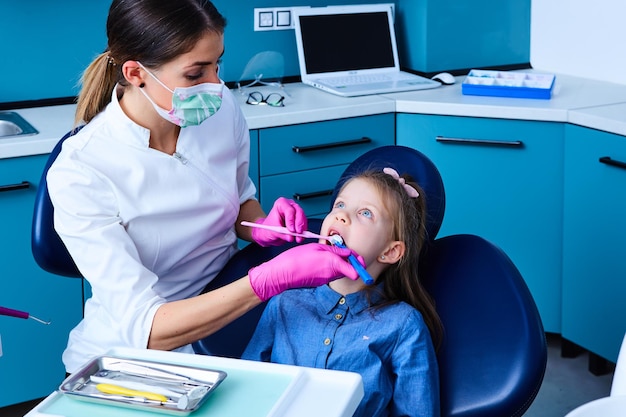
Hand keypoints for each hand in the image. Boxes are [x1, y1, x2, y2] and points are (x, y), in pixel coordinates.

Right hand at [248, 243, 363, 300]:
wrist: (283, 273)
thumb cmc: (297, 258)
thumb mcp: (317, 247)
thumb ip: (335, 250)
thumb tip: (348, 253)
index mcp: (333, 263)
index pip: (355, 271)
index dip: (359, 265)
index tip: (359, 259)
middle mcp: (331, 274)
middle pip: (349, 270)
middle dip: (349, 262)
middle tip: (343, 252)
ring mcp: (325, 280)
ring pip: (339, 272)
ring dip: (338, 264)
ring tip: (327, 254)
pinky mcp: (320, 282)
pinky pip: (330, 274)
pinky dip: (329, 268)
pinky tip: (319, 261)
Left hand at [251, 197, 306, 246]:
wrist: (270, 232)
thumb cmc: (269, 227)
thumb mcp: (273, 231)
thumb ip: (282, 233)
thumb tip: (291, 237)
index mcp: (281, 204)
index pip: (289, 210)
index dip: (291, 220)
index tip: (291, 229)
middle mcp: (290, 206)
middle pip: (298, 212)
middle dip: (299, 224)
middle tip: (298, 233)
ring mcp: (296, 212)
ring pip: (303, 218)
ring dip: (302, 229)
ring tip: (299, 238)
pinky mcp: (299, 219)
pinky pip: (304, 224)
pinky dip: (303, 231)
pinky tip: (301, 237)